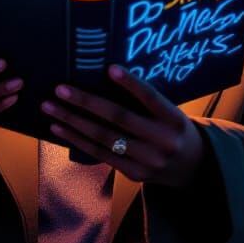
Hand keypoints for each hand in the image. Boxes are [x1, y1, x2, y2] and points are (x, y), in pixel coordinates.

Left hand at [41, 65, 204, 186]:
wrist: (193, 167)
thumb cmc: (173, 128)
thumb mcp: (170, 112)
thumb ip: (146, 101)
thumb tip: (107, 76)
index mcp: (174, 119)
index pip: (151, 98)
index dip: (131, 84)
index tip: (109, 68)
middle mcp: (162, 140)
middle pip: (119, 119)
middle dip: (86, 102)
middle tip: (60, 89)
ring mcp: (147, 160)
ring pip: (104, 138)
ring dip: (73, 122)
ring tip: (50, 108)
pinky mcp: (134, 174)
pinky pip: (101, 154)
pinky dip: (77, 140)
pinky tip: (59, 129)